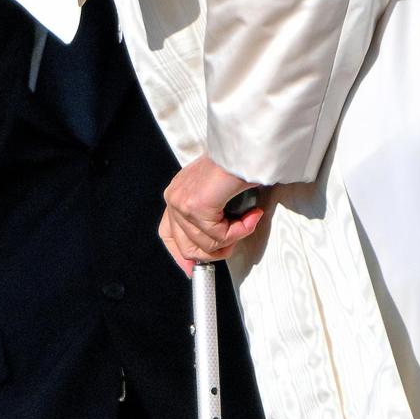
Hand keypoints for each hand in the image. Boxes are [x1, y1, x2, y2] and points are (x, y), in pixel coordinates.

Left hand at [158, 155, 265, 273]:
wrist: (245, 149)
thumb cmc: (236, 167)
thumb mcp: (217, 196)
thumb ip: (209, 221)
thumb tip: (211, 251)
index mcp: (177, 195)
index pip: (168, 234)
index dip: (180, 255)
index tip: (192, 269)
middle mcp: (174, 198)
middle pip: (187, 246)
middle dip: (216, 251)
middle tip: (235, 241)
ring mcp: (182, 202)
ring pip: (208, 243)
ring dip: (235, 237)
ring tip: (248, 220)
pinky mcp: (196, 206)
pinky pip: (220, 236)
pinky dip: (241, 230)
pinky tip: (251, 215)